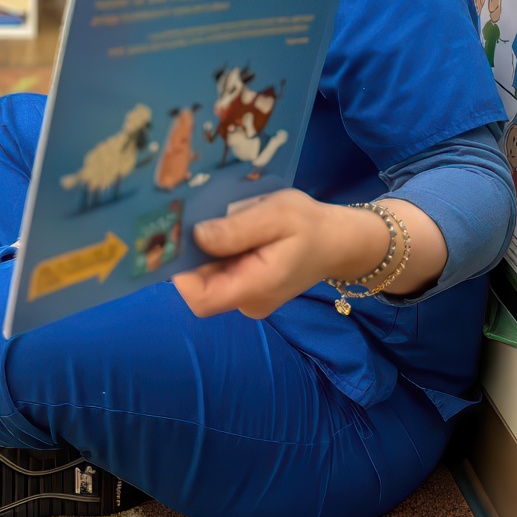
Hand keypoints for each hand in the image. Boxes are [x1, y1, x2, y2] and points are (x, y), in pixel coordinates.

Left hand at [173, 189, 384, 319]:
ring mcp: (247, 297)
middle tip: (192, 215)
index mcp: (255, 287)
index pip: (201, 298)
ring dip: (206, 248)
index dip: (181, 274)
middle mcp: (247, 301)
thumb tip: (197, 235)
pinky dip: (218, 250)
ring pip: (210, 275)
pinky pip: (222, 271)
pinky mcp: (247, 287)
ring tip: (219, 216)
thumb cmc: (311, 225)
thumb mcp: (277, 214)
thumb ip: (237, 229)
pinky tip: (229, 227)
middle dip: (193, 252)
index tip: (177, 238)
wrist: (339, 241)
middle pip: (202, 283)